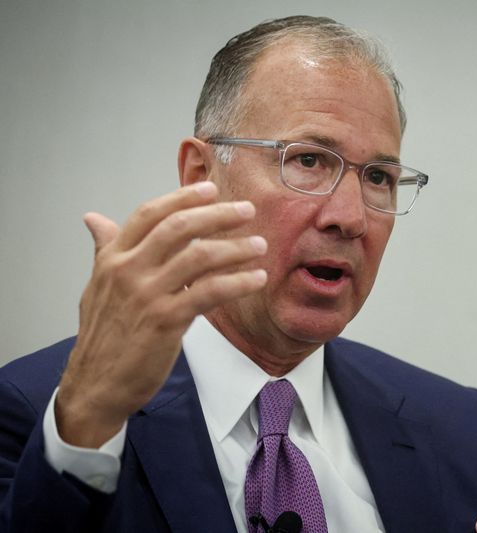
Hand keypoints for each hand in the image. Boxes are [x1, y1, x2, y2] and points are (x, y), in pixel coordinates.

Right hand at [55, 182, 267, 446]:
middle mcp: (128, 270)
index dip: (182, 198)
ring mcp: (148, 294)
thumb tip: (94, 218)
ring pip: (199, 256)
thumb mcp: (98, 286)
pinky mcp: (167, 321)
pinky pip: (210, 292)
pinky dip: (238, 282)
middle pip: (179, 227)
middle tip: (246, 210)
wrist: (96, 384)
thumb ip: (105, 249)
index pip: (150, 214)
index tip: (210, 189)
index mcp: (113, 258)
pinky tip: (256, 279)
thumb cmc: (103, 336)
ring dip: (235, 248)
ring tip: (259, 245)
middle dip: (217, 214)